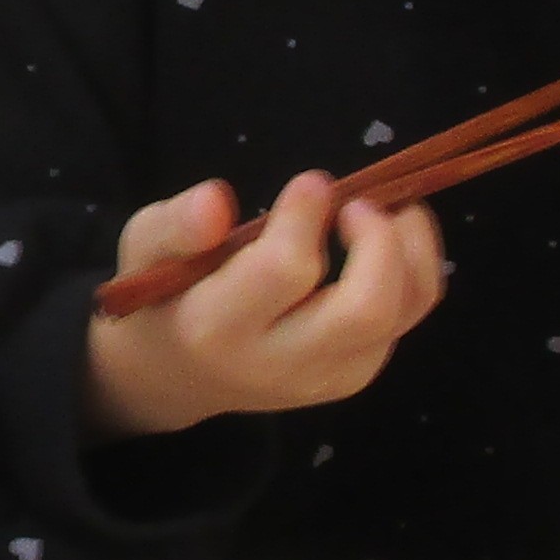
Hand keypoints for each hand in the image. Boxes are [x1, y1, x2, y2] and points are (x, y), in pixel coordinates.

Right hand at [82, 172, 447, 438]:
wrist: (179, 374)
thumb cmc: (165, 294)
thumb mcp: (145, 248)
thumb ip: (176, 224)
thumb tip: (216, 200)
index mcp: (217, 328)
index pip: (284, 271)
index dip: (306, 216)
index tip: (310, 181)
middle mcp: (279, 363)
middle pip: (365, 310)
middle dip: (380, 241)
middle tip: (359, 202)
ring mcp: (325, 378)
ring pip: (400, 314)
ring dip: (411, 250)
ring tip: (390, 208)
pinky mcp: (354, 375)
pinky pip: (407, 319)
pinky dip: (413, 269)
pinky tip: (387, 237)